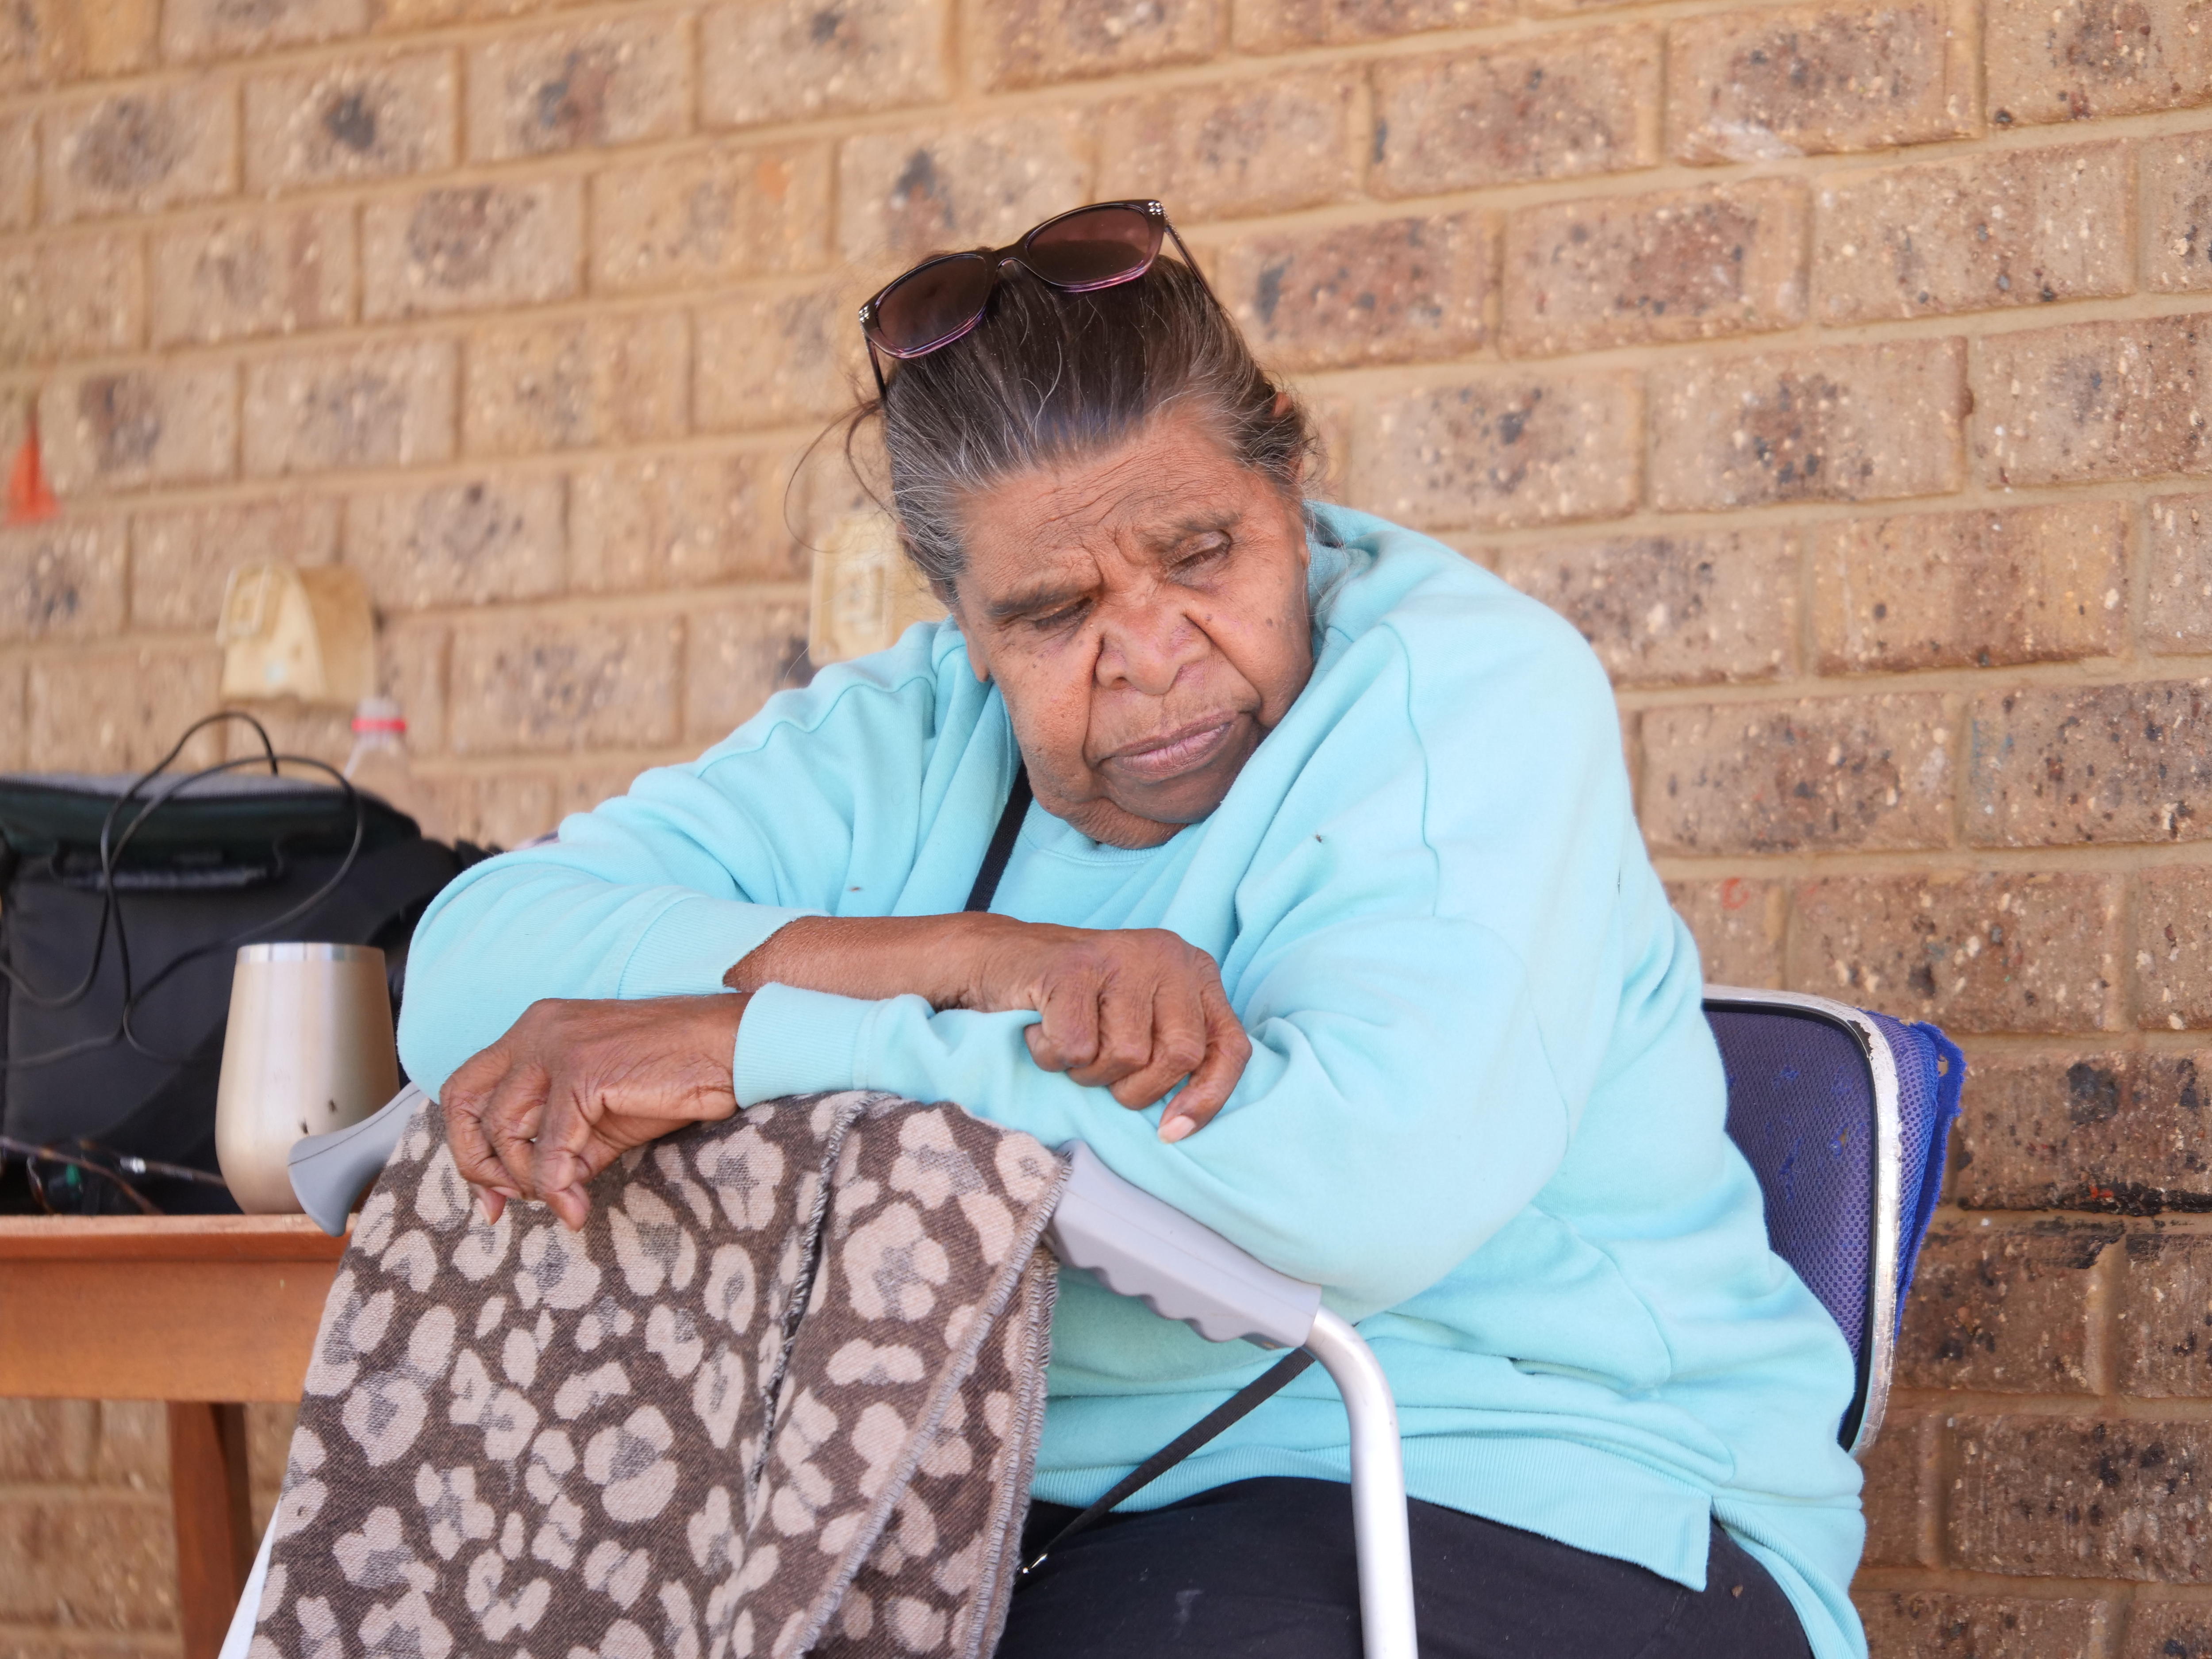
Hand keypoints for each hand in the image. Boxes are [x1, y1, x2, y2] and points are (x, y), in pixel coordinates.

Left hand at [442, 995, 747, 1228]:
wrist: (735, 1050)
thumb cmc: (677, 1078)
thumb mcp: (602, 1115)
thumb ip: (558, 1143)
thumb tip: (526, 1192)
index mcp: (537, 1028)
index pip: (467, 1087)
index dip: (468, 1145)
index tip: (494, 1194)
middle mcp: (537, 1028)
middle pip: (463, 1103)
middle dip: (477, 1163)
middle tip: (508, 1203)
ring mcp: (557, 1045)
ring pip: (502, 1130)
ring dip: (526, 1182)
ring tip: (564, 1201)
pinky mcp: (583, 1071)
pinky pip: (548, 1148)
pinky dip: (557, 1188)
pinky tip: (577, 1208)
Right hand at [988, 923, 1250, 1142]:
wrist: (996, 960)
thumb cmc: (1073, 1004)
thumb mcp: (1139, 1022)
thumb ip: (1172, 1053)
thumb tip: (1182, 1125)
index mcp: (1194, 972)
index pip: (1230, 1048)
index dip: (1207, 1099)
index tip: (1170, 1131)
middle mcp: (1167, 955)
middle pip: (1179, 1055)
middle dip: (1134, 1088)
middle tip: (1099, 1071)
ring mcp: (1121, 954)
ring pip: (1125, 1055)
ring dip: (1086, 1071)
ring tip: (1067, 1043)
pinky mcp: (1074, 965)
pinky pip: (1076, 1046)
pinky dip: (1051, 1055)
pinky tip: (1040, 1029)